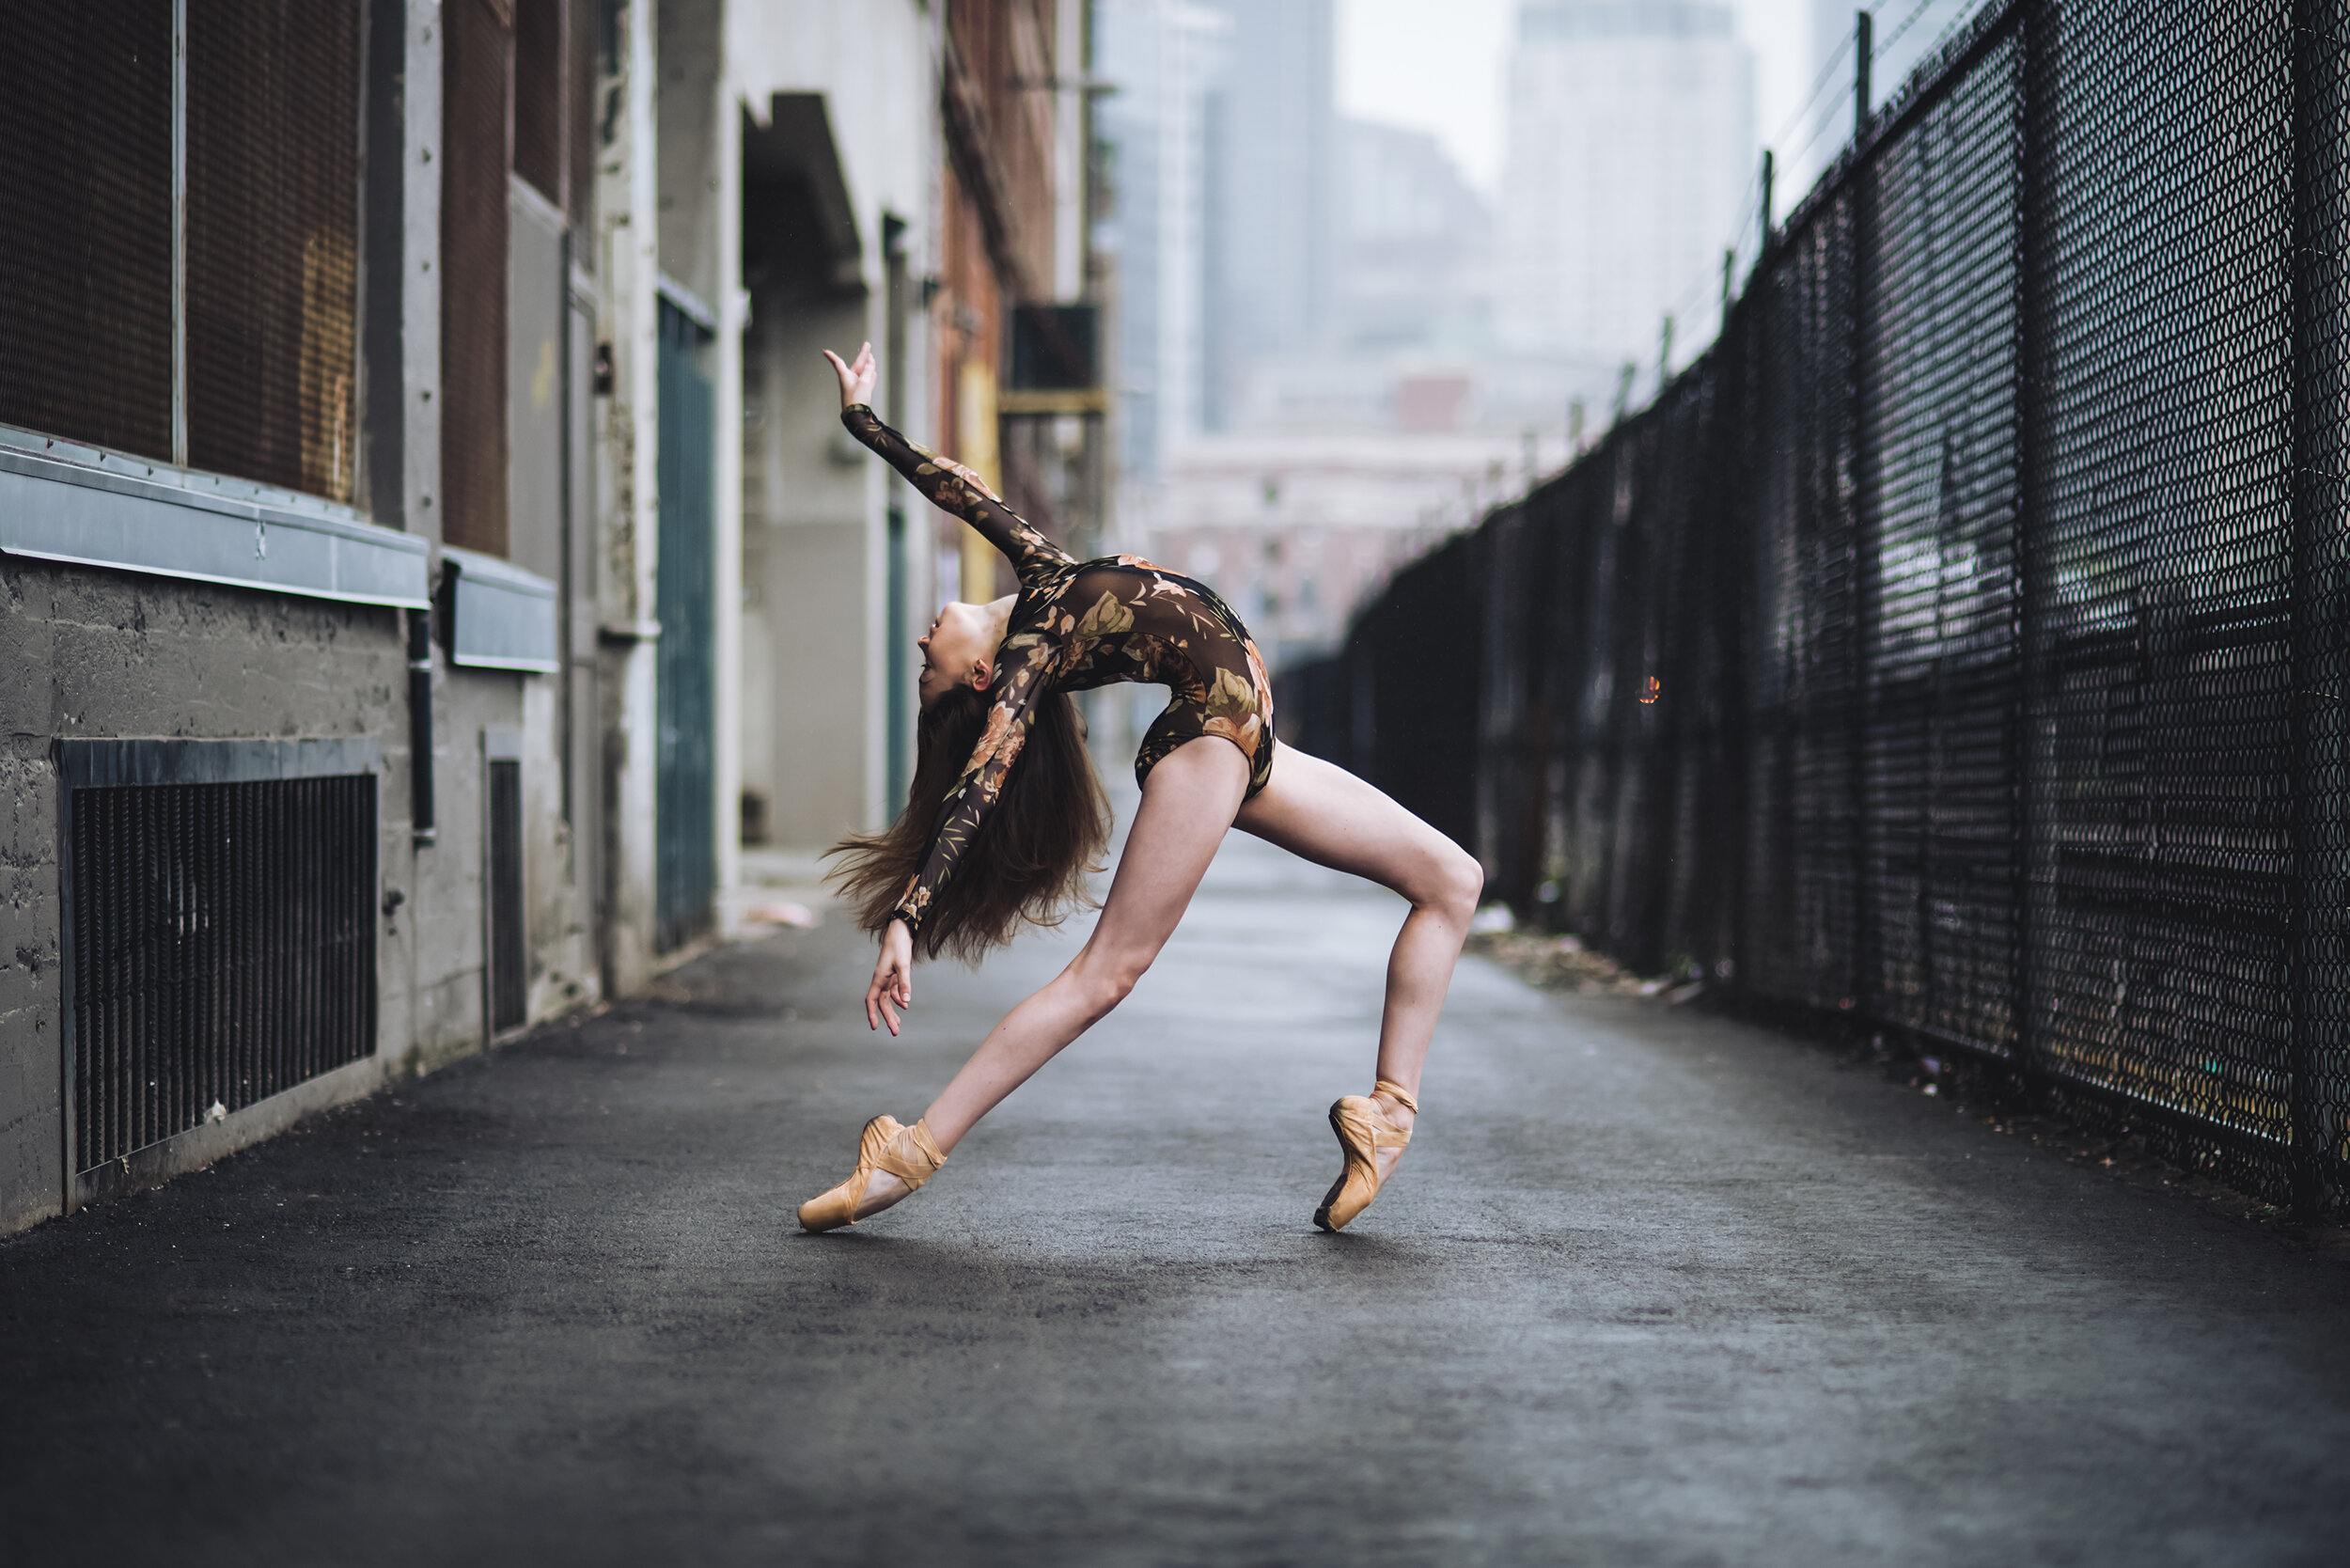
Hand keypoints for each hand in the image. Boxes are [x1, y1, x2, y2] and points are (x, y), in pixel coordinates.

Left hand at [822, 343, 878, 410]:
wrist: (856, 416)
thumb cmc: (857, 399)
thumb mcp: (864, 382)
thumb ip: (868, 371)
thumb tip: (870, 363)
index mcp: (845, 376)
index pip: (838, 363)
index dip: (832, 356)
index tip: (824, 352)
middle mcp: (850, 380)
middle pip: (857, 364)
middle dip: (863, 355)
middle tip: (867, 344)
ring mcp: (856, 386)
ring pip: (863, 372)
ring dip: (868, 365)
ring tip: (872, 357)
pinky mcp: (861, 393)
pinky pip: (867, 382)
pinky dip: (870, 376)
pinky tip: (874, 372)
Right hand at [865, 918, 913, 1034]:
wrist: (900, 931)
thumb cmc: (899, 946)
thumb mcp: (903, 965)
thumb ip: (904, 984)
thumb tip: (905, 1002)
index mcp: (879, 978)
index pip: (872, 1000)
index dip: (872, 1014)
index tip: (874, 1027)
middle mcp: (881, 979)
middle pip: (882, 1003)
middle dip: (887, 1018)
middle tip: (895, 1032)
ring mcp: (887, 977)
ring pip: (887, 999)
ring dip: (892, 1011)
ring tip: (898, 1024)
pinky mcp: (893, 974)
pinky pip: (893, 991)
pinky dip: (898, 999)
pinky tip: (904, 1005)